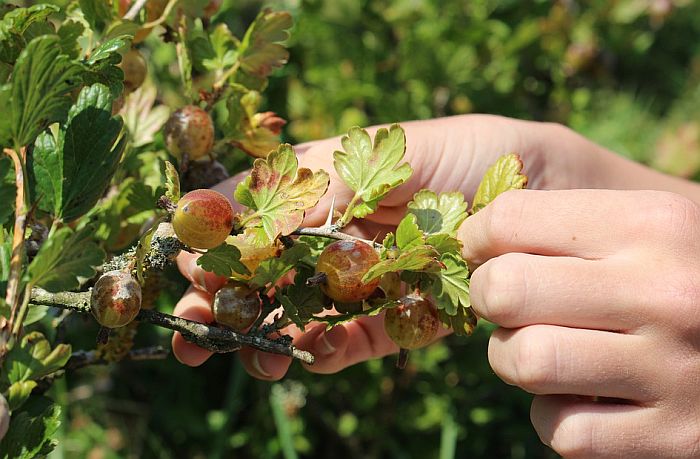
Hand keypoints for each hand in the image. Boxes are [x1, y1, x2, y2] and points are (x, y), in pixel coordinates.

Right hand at [172, 114, 602, 376]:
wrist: (559, 197)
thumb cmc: (485, 153)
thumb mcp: (407, 149)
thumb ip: (335, 178)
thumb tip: (259, 213)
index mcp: (338, 182)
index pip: (260, 211)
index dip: (220, 237)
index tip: (187, 260)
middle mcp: (347, 231)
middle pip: (271, 267)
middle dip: (226, 297)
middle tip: (194, 327)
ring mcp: (373, 276)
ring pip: (304, 309)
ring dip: (269, 332)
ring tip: (252, 353)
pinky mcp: (408, 314)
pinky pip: (358, 336)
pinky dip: (329, 349)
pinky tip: (306, 356)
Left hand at [461, 188, 699, 457]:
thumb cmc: (686, 276)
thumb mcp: (648, 228)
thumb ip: (568, 224)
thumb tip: (471, 236)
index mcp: (651, 224)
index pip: (510, 219)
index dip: (478, 239)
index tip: (483, 253)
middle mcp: (665, 291)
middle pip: (504, 290)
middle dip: (488, 299)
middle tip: (507, 303)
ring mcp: (674, 369)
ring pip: (524, 361)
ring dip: (513, 360)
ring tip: (539, 350)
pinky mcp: (675, 435)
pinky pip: (562, 431)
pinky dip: (553, 418)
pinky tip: (578, 398)